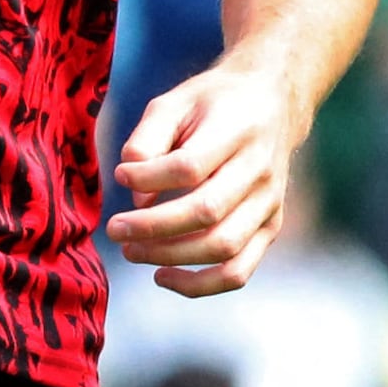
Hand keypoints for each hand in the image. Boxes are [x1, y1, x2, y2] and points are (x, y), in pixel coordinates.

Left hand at [108, 62, 300, 298]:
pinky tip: (162, 275)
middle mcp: (260, 170)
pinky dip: (199, 284)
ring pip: (222, 247)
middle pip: (206, 212)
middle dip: (152, 227)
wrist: (272, 103)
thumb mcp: (175, 102)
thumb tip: (135, 196)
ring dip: (170, 256)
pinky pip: (238, 271)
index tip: (121, 176)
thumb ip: (147, 140)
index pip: (189, 166)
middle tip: (115, 229)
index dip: (147, 178)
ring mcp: (269, 203)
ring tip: (132, 251)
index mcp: (237, 130)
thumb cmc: (213, 103)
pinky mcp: (271, 228)